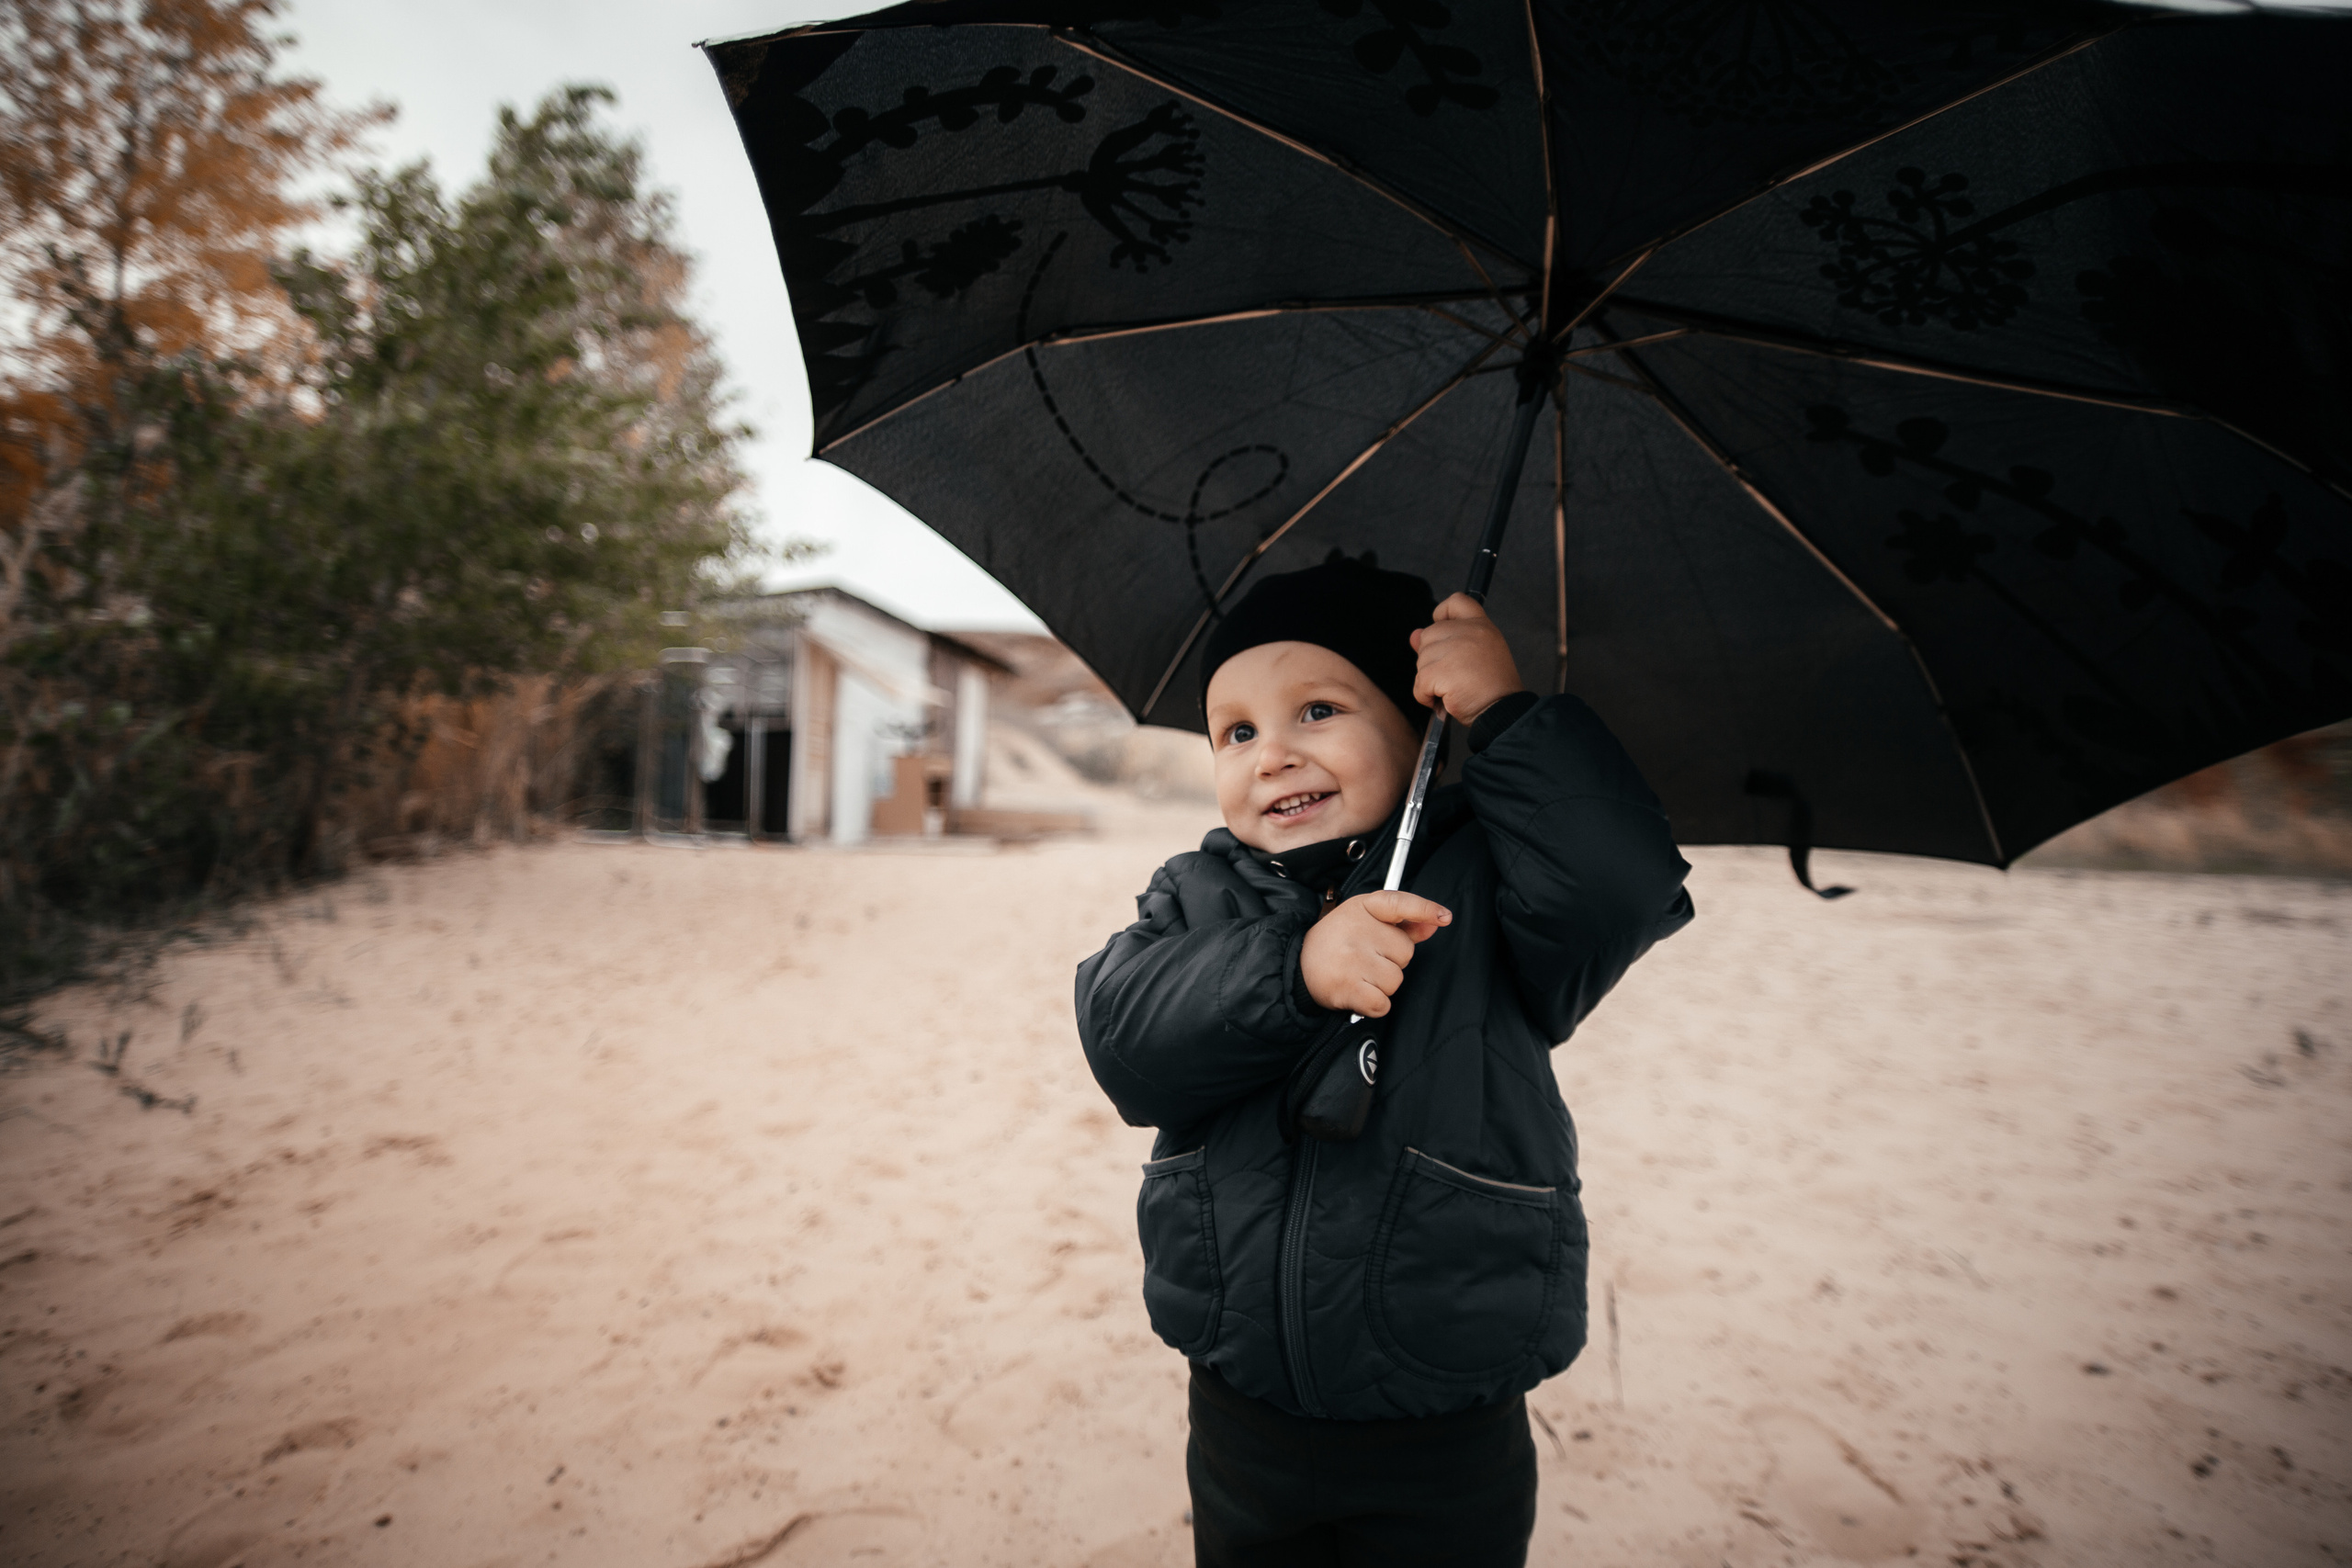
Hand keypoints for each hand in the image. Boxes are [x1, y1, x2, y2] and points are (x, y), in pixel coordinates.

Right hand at [1300, 890, 1450, 1016]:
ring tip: (1359, 976)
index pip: (1399, 903)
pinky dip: (1374, 1005)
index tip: (1443, 917)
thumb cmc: (1338, 943)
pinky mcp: (1346, 986)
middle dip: (1391, 962)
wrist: (1296, 966)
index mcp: (1363, 907)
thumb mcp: (1366, 922)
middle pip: (1405, 953)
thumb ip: (1403, 924)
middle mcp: (1356, 929)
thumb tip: (1436, 922)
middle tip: (1365, 959)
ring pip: (1396, 981)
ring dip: (1381, 986)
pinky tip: (1359, 994)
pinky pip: (1383, 1003)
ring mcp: (1351, 958)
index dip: (1424, 909)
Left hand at [1410, 593, 1523, 722]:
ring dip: (1429, 680)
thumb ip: (1444, 640)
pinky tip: (1443, 700)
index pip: (1457, 601)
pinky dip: (1425, 696)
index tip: (1441, 631)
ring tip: (1452, 690)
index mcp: (1481, 626)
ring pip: (1421, 660)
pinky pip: (1419, 682)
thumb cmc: (1492, 688)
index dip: (1442, 613)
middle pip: (1429, 635)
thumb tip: (1414, 635)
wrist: (1503, 711)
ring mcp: (1455, 649)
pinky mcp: (1443, 670)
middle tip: (1453, 677)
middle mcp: (1469, 632)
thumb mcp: (1474, 657)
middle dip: (1432, 660)